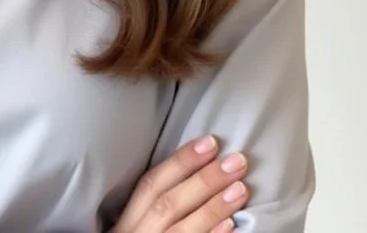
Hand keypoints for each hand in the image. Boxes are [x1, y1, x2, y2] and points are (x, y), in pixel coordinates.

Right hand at [111, 135, 248, 232]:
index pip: (150, 184)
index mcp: (124, 223)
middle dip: (203, 179)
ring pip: (181, 229)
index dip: (180, 162)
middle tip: (236, 160)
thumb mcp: (131, 231)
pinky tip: (231, 228)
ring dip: (213, 207)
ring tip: (241, 188)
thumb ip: (150, 210)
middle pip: (168, 204)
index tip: (210, 142)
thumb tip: (191, 176)